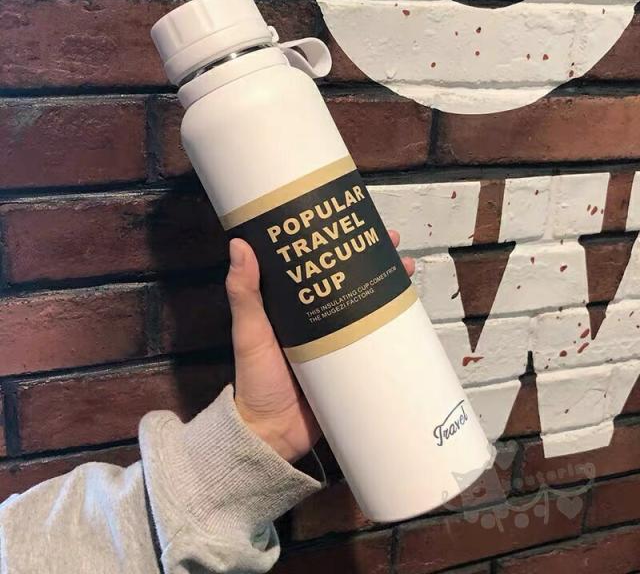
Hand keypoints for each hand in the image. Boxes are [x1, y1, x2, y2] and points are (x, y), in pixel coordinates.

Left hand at [227, 230, 414, 462]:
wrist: (274, 435)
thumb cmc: (256, 379)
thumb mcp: (249, 333)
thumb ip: (244, 294)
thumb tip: (238, 244)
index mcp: (294, 304)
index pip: (317, 263)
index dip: (335, 240)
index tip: (351, 219)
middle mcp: (319, 315)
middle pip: (350, 277)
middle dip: (372, 256)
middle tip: (391, 239)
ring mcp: (339, 338)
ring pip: (368, 302)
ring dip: (388, 283)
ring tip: (407, 266)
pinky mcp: (353, 361)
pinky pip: (377, 337)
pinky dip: (394, 322)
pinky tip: (411, 311)